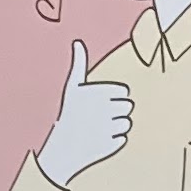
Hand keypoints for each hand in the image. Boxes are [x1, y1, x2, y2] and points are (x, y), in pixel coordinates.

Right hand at [36, 40, 131, 188]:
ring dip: (116, 126)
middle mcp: (104, 109)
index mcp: (98, 92)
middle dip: (116, 112)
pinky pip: (123, 138)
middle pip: (128, 107)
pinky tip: (99, 140)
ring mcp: (108, 127)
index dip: (113, 99)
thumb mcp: (73, 87)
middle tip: (97, 119)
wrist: (62, 148)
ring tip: (98, 129)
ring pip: (127, 123)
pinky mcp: (112, 144)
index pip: (124, 93)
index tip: (98, 104)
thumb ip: (79, 64)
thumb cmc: (70, 113)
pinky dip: (113, 140)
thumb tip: (78, 42)